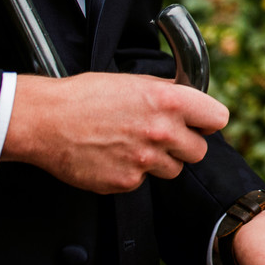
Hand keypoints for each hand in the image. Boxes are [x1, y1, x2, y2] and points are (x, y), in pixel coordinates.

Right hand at [2, 73, 227, 192]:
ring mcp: (144, 161)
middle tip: (161, 136)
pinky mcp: (126, 182)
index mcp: (168, 101)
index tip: (199, 123)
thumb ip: (166, 92)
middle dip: (184, 145)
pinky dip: (132, 172)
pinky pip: (142, 182)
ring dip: (159, 161)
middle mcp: (161, 132)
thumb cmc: (85, 96)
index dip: (207, 121)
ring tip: (132, 144)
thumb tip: (187, 98)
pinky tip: (113, 156)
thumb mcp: (133, 82)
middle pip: (199, 151)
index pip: (218, 119)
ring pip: (173, 170)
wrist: (46, 120)